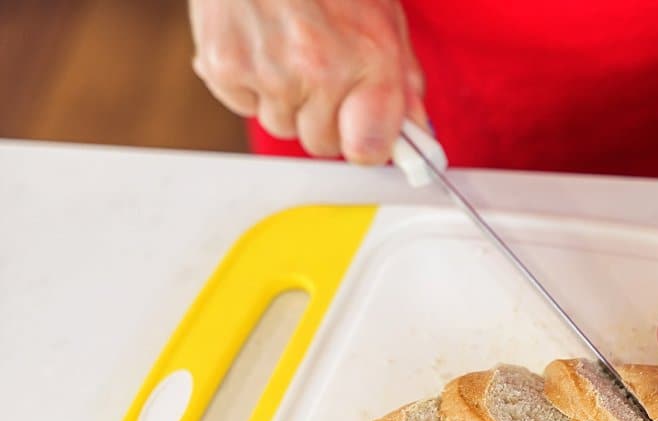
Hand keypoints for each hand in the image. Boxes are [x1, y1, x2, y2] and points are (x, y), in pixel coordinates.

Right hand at [188, 0, 425, 163]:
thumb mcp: (384, 18)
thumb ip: (404, 83)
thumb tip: (417, 138)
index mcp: (368, 59)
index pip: (369, 149)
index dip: (368, 145)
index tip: (368, 136)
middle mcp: (317, 70)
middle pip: (322, 143)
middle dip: (326, 117)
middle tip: (323, 71)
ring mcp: (267, 72)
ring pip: (282, 125)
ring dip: (288, 100)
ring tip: (289, 48)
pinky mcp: (223, 67)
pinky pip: (244, 105)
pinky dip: (250, 82)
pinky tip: (260, 43)